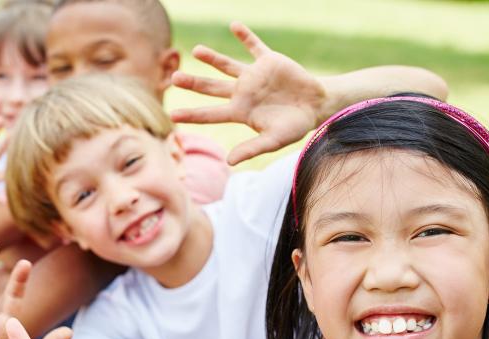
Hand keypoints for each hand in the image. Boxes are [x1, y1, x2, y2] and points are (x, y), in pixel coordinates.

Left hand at [170, 22, 325, 164]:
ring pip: (227, 65)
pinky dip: (245, 36)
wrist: (316, 106)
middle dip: (193, 83)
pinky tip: (234, 26)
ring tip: (196, 51)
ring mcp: (254, 76)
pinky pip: (255, 46)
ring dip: (212, 58)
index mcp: (240, 112)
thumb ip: (252, 149)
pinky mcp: (268, 61)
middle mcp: (242, 92)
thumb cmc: (294, 126)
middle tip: (174, 78)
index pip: (211, 114)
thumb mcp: (273, 140)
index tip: (172, 114)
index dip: (192, 114)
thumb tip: (229, 162)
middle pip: (212, 87)